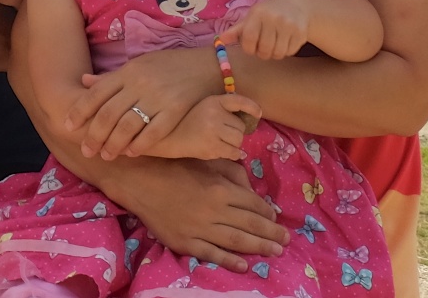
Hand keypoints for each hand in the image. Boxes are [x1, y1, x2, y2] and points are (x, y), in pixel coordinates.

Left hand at [67, 48, 219, 159]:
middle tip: (86, 150)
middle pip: (109, 113)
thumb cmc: (170, 66)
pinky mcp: (175, 110)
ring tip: (106, 155)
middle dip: (94, 135)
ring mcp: (158, 97)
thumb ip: (112, 77)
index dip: (80, 111)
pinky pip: (153, 132)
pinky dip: (140, 145)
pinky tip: (131, 153)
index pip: (96, 93)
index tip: (68, 127)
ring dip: (113, 144)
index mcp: (128, 71)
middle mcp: (140, 83)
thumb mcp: (139, 64)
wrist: (209, 65)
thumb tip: (83, 82)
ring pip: (127, 126)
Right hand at [115, 159, 287, 269]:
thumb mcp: (208, 162)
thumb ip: (231, 173)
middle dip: (271, 233)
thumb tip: (251, 189)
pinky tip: (244, 265)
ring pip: (236, 241)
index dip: (268, 213)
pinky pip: (211, 254)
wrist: (141, 180)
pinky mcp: (185, 242)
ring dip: (259, 247)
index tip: (277, 218)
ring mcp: (200, 228)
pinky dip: (229, 261)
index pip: (253, 204)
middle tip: (286, 240)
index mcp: (221, 188)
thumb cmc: (176, 167)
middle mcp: (214, 210)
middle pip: (250, 224)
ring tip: (275, 252)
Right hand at [150, 93, 261, 160]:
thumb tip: (251, 118)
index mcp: (213, 101)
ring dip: (234, 143)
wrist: (167, 137)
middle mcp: (214, 114)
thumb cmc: (187, 121)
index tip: (258, 113)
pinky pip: (233, 152)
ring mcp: (213, 132)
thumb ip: (223, 108)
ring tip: (221, 142)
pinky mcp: (211, 148)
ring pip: (239, 140)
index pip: (239, 101)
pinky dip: (233, 154)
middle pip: (241, 126)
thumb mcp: (204, 107)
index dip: (252, 107)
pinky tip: (225, 151)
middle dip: (236, 132)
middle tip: (224, 134)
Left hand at [220, 0, 312, 60]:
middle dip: (263, 53)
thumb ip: (237, 30)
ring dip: (275, 53)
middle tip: (265, 45)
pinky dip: (286, 51)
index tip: (251, 46)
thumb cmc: (269, 14)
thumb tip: (221, 39)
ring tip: (275, 43)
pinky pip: (290, 52)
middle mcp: (274, 17)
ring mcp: (289, 25)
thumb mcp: (252, 17)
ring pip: (278, 54)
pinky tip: (286, 41)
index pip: (249, 39)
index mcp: (258, 13)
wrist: (297, 6)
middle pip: (264, 50)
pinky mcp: (301, 32)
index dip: (249, 48)